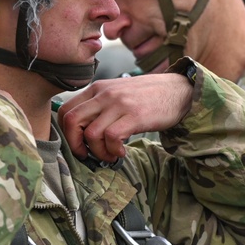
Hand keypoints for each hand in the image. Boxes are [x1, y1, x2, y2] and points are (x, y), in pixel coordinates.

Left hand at [57, 73, 193, 160]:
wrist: (178, 90)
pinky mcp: (135, 115)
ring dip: (98, 152)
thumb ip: (99, 107)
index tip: (79, 145)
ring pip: (91, 133)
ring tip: (110, 155)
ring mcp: (119, 104)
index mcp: (97, 89)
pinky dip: (113, 150)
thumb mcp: (118, 94)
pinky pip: (111, 138)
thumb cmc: (147, 97)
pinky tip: (122, 152)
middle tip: (87, 155)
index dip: (66, 132)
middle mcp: (104, 94)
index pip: (66, 110)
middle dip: (75, 145)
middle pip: (72, 121)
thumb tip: (82, 132)